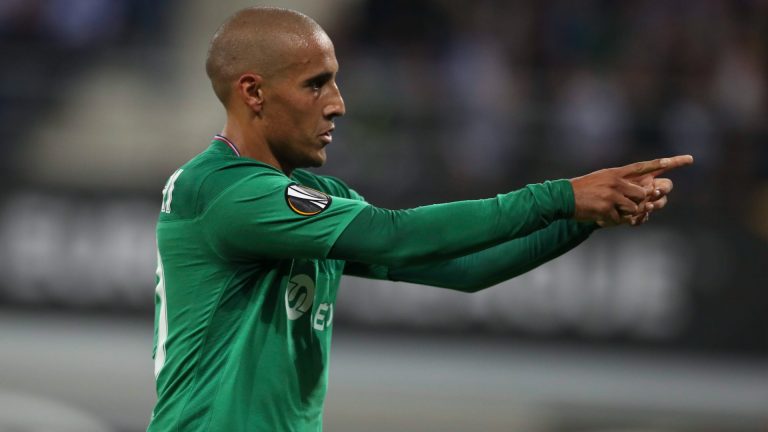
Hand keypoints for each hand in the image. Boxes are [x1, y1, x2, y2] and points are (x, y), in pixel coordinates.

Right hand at [570, 155, 692, 226]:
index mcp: (617, 172)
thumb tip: (641, 191)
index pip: (645, 166)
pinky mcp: (607, 208)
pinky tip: (600, 217)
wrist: (563, 197)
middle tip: (627, 205)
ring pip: (635, 208)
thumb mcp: (602, 179)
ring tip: (609, 211)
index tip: (688, 159)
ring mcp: (613, 195)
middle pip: (644, 194)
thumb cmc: (584, 190)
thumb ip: (621, 182)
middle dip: (640, 203)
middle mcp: (617, 181)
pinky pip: (621, 219)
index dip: (666, 163)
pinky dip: (612, 221)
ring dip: (625, 214)